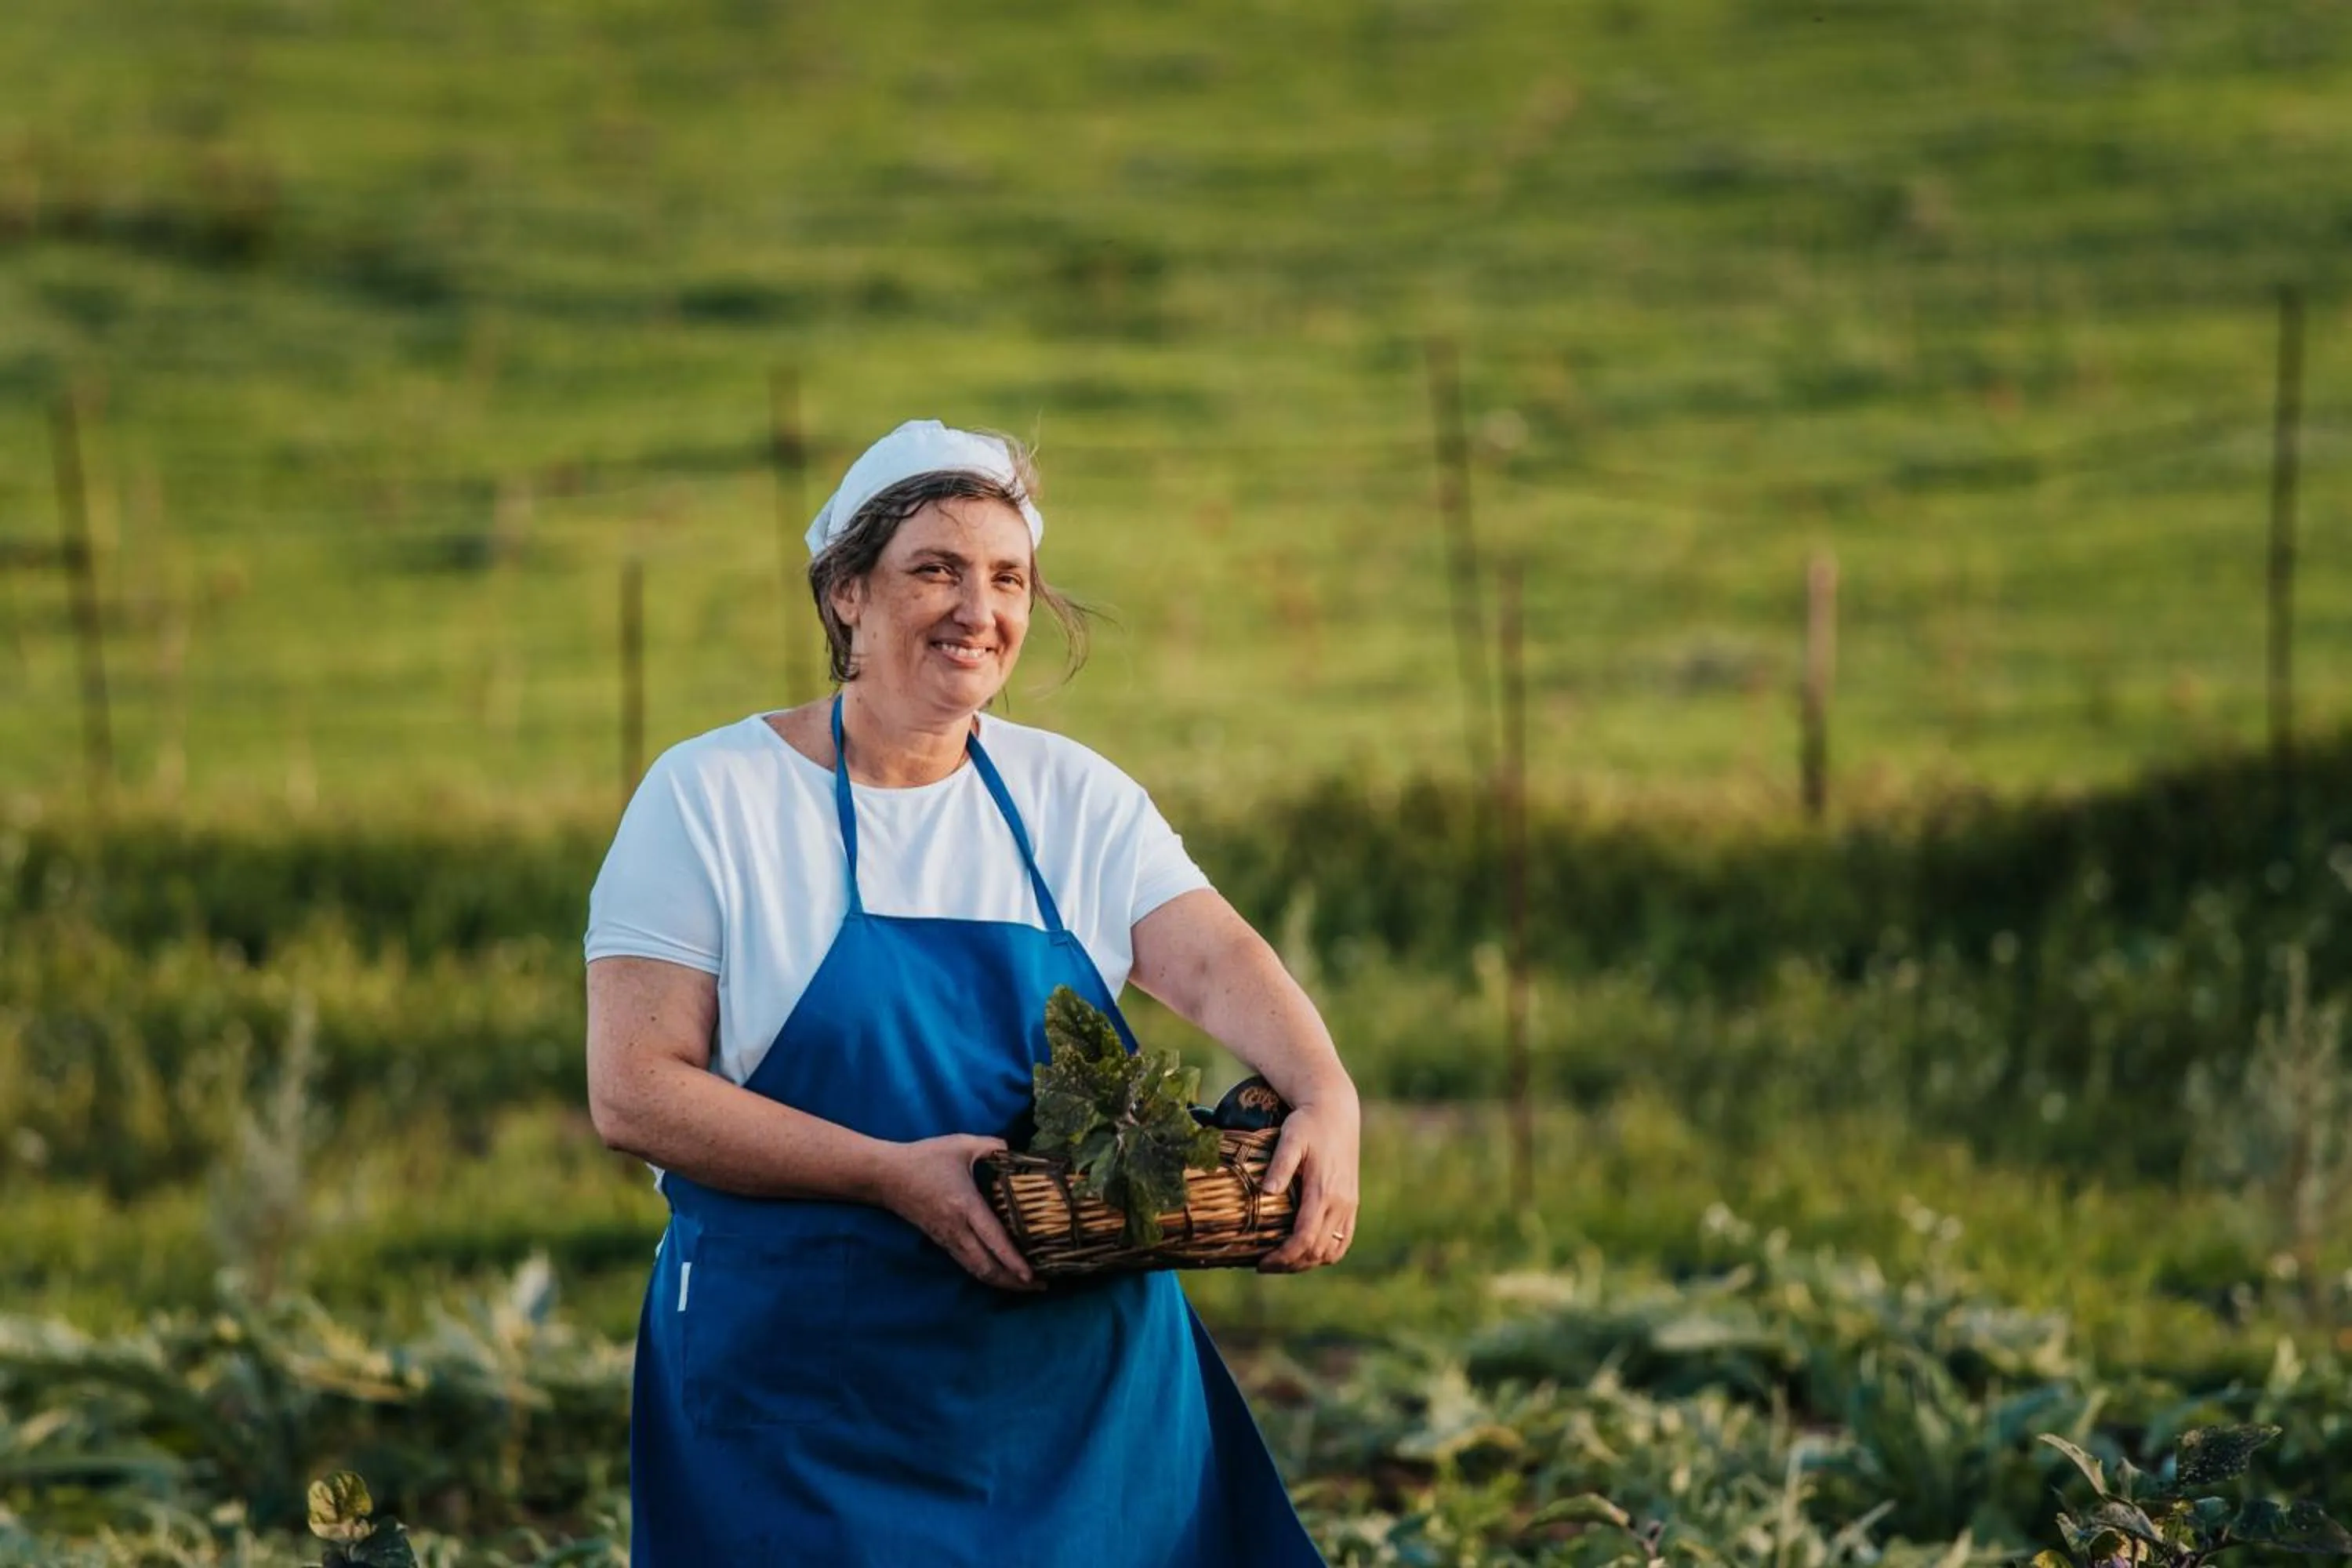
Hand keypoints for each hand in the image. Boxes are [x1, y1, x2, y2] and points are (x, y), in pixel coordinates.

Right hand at [877, 1134, 1040, 1291]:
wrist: (886, 1176)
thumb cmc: (925, 1159)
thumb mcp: (961, 1144)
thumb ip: (992, 1146)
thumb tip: (1016, 1151)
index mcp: (965, 1205)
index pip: (993, 1239)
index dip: (1013, 1261)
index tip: (1032, 1275)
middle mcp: (956, 1229)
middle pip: (986, 1267)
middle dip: (1013, 1282)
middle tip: (1040, 1285)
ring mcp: (947, 1239)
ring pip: (976, 1270)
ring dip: (1001, 1282)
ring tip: (1025, 1285)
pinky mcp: (941, 1241)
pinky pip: (967, 1264)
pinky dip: (987, 1272)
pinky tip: (1001, 1272)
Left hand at [1257, 1094, 1360, 1273]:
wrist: (1335, 1109)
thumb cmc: (1308, 1122)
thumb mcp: (1291, 1138)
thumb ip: (1281, 1165)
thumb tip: (1266, 1191)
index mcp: (1324, 1191)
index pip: (1305, 1239)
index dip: (1283, 1257)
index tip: (1261, 1263)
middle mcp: (1340, 1202)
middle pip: (1317, 1251)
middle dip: (1291, 1264)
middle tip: (1265, 1265)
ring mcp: (1349, 1204)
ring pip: (1333, 1251)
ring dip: (1308, 1262)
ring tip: (1283, 1261)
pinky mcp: (1352, 1202)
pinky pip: (1344, 1239)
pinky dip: (1326, 1253)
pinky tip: (1307, 1251)